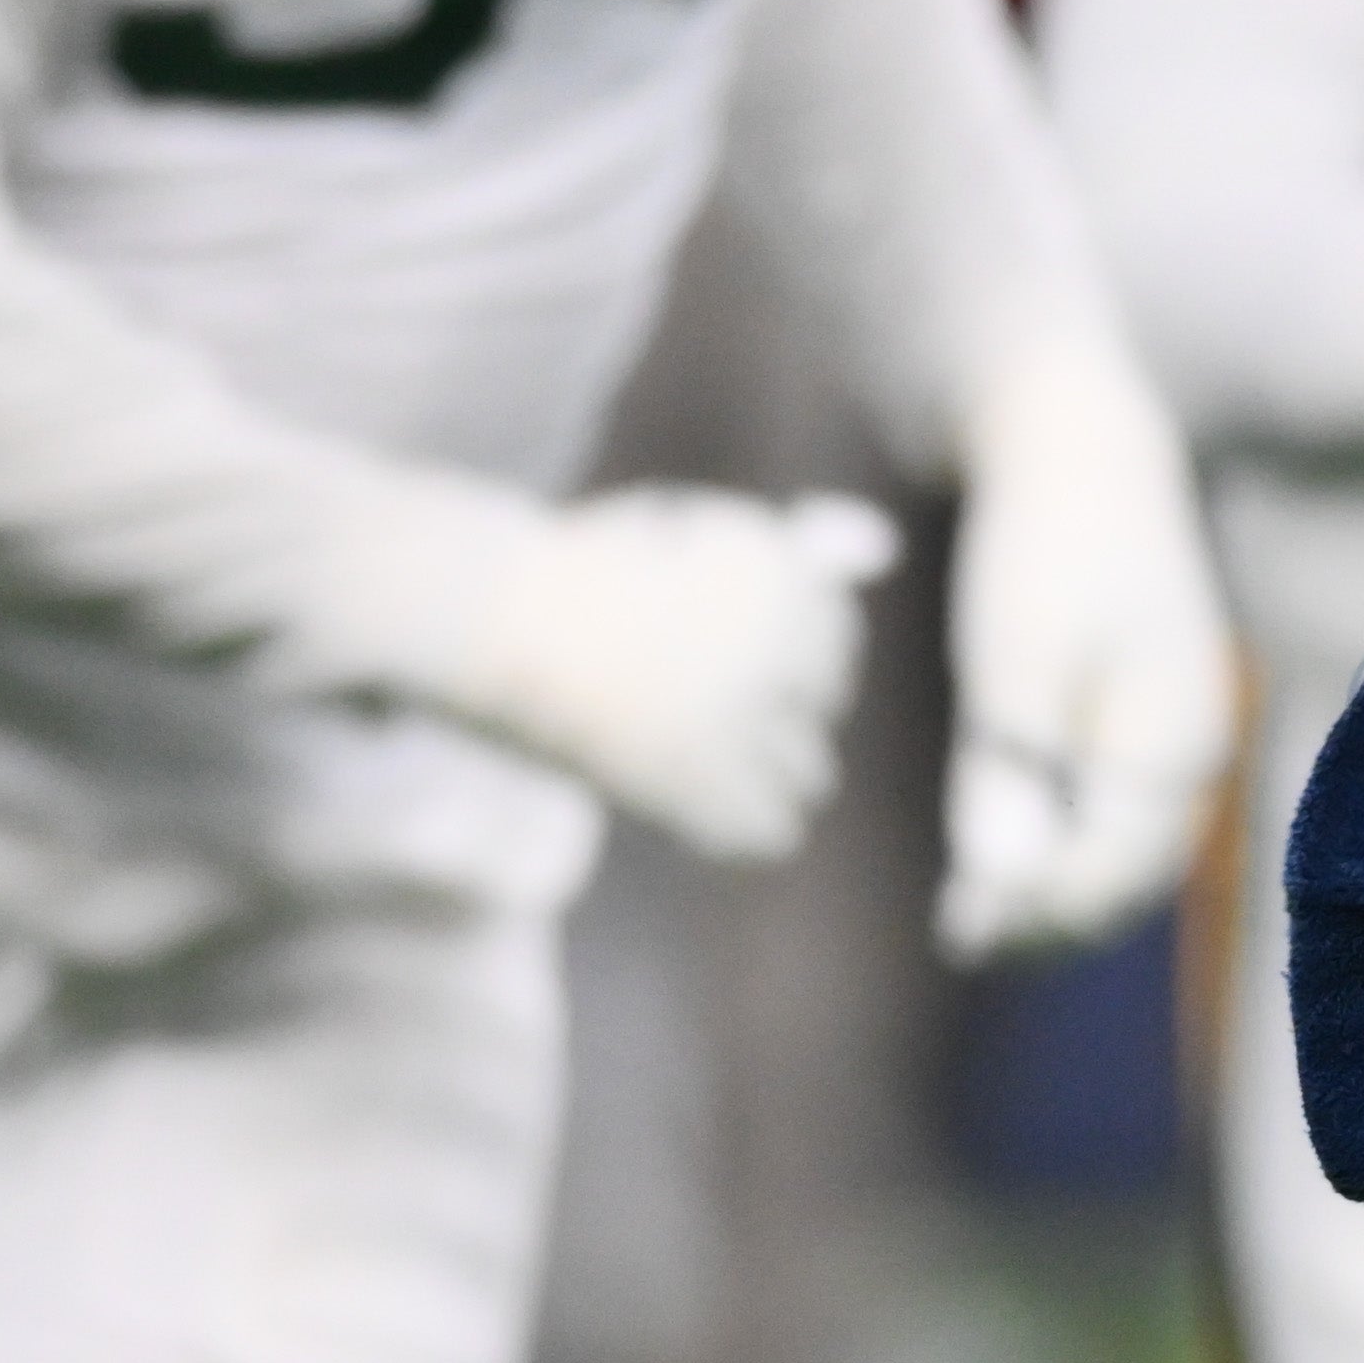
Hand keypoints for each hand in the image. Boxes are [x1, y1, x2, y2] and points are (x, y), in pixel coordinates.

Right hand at [440, 487, 894, 859]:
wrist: (480, 610)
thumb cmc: (576, 569)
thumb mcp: (691, 533)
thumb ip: (793, 548)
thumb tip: (883, 544)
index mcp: (780, 565)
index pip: (834, 635)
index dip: (777, 654)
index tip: (709, 655)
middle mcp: (779, 631)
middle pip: (824, 703)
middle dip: (767, 711)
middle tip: (685, 709)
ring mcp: (741, 707)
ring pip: (809, 773)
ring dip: (754, 772)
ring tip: (683, 758)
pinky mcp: (697, 775)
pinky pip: (768, 830)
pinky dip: (733, 828)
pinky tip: (681, 806)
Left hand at [935, 335, 1246, 961]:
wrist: (1083, 452)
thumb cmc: (1048, 544)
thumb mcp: (1015, 654)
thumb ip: (1006, 772)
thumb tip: (996, 883)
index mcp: (1178, 742)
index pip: (1115, 870)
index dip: (1042, 912)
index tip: (964, 929)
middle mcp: (1191, 756)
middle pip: (1128, 880)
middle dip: (1048, 922)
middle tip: (958, 938)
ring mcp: (1172, 744)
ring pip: (1119, 858)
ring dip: (1049, 897)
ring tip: (965, 922)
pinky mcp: (1139, 729)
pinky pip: (1106, 817)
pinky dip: (1055, 851)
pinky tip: (992, 867)